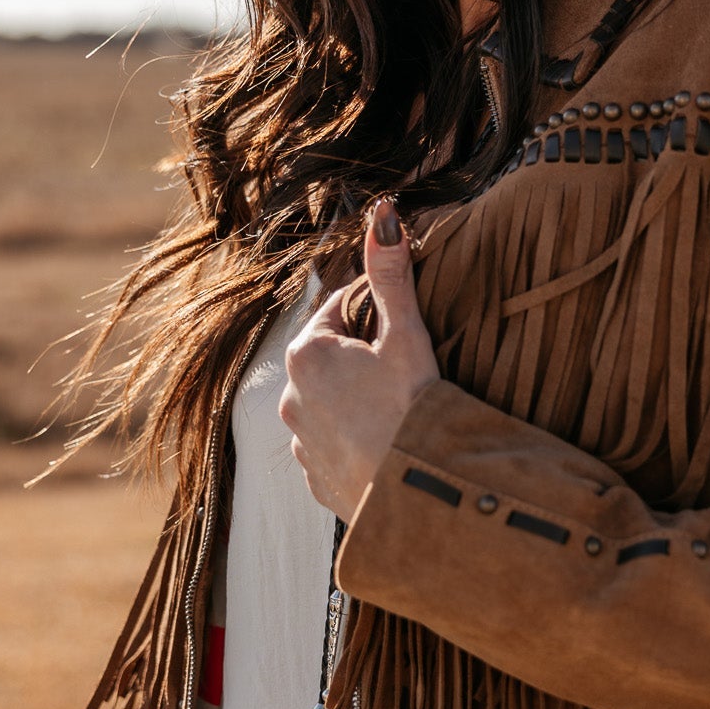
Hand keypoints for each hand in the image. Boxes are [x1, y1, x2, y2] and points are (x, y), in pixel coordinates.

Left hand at [279, 200, 439, 521]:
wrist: (420, 495)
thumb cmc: (413, 410)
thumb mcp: (406, 335)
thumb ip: (391, 274)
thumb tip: (384, 212)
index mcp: (307, 354)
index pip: (340, 311)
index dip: (376, 315)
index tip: (401, 330)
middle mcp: (289, 397)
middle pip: (330, 358)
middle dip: (362, 359)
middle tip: (404, 372)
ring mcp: (299, 443)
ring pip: (328, 404)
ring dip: (355, 402)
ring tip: (396, 412)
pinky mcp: (315, 479)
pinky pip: (332, 447)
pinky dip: (354, 441)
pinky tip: (386, 444)